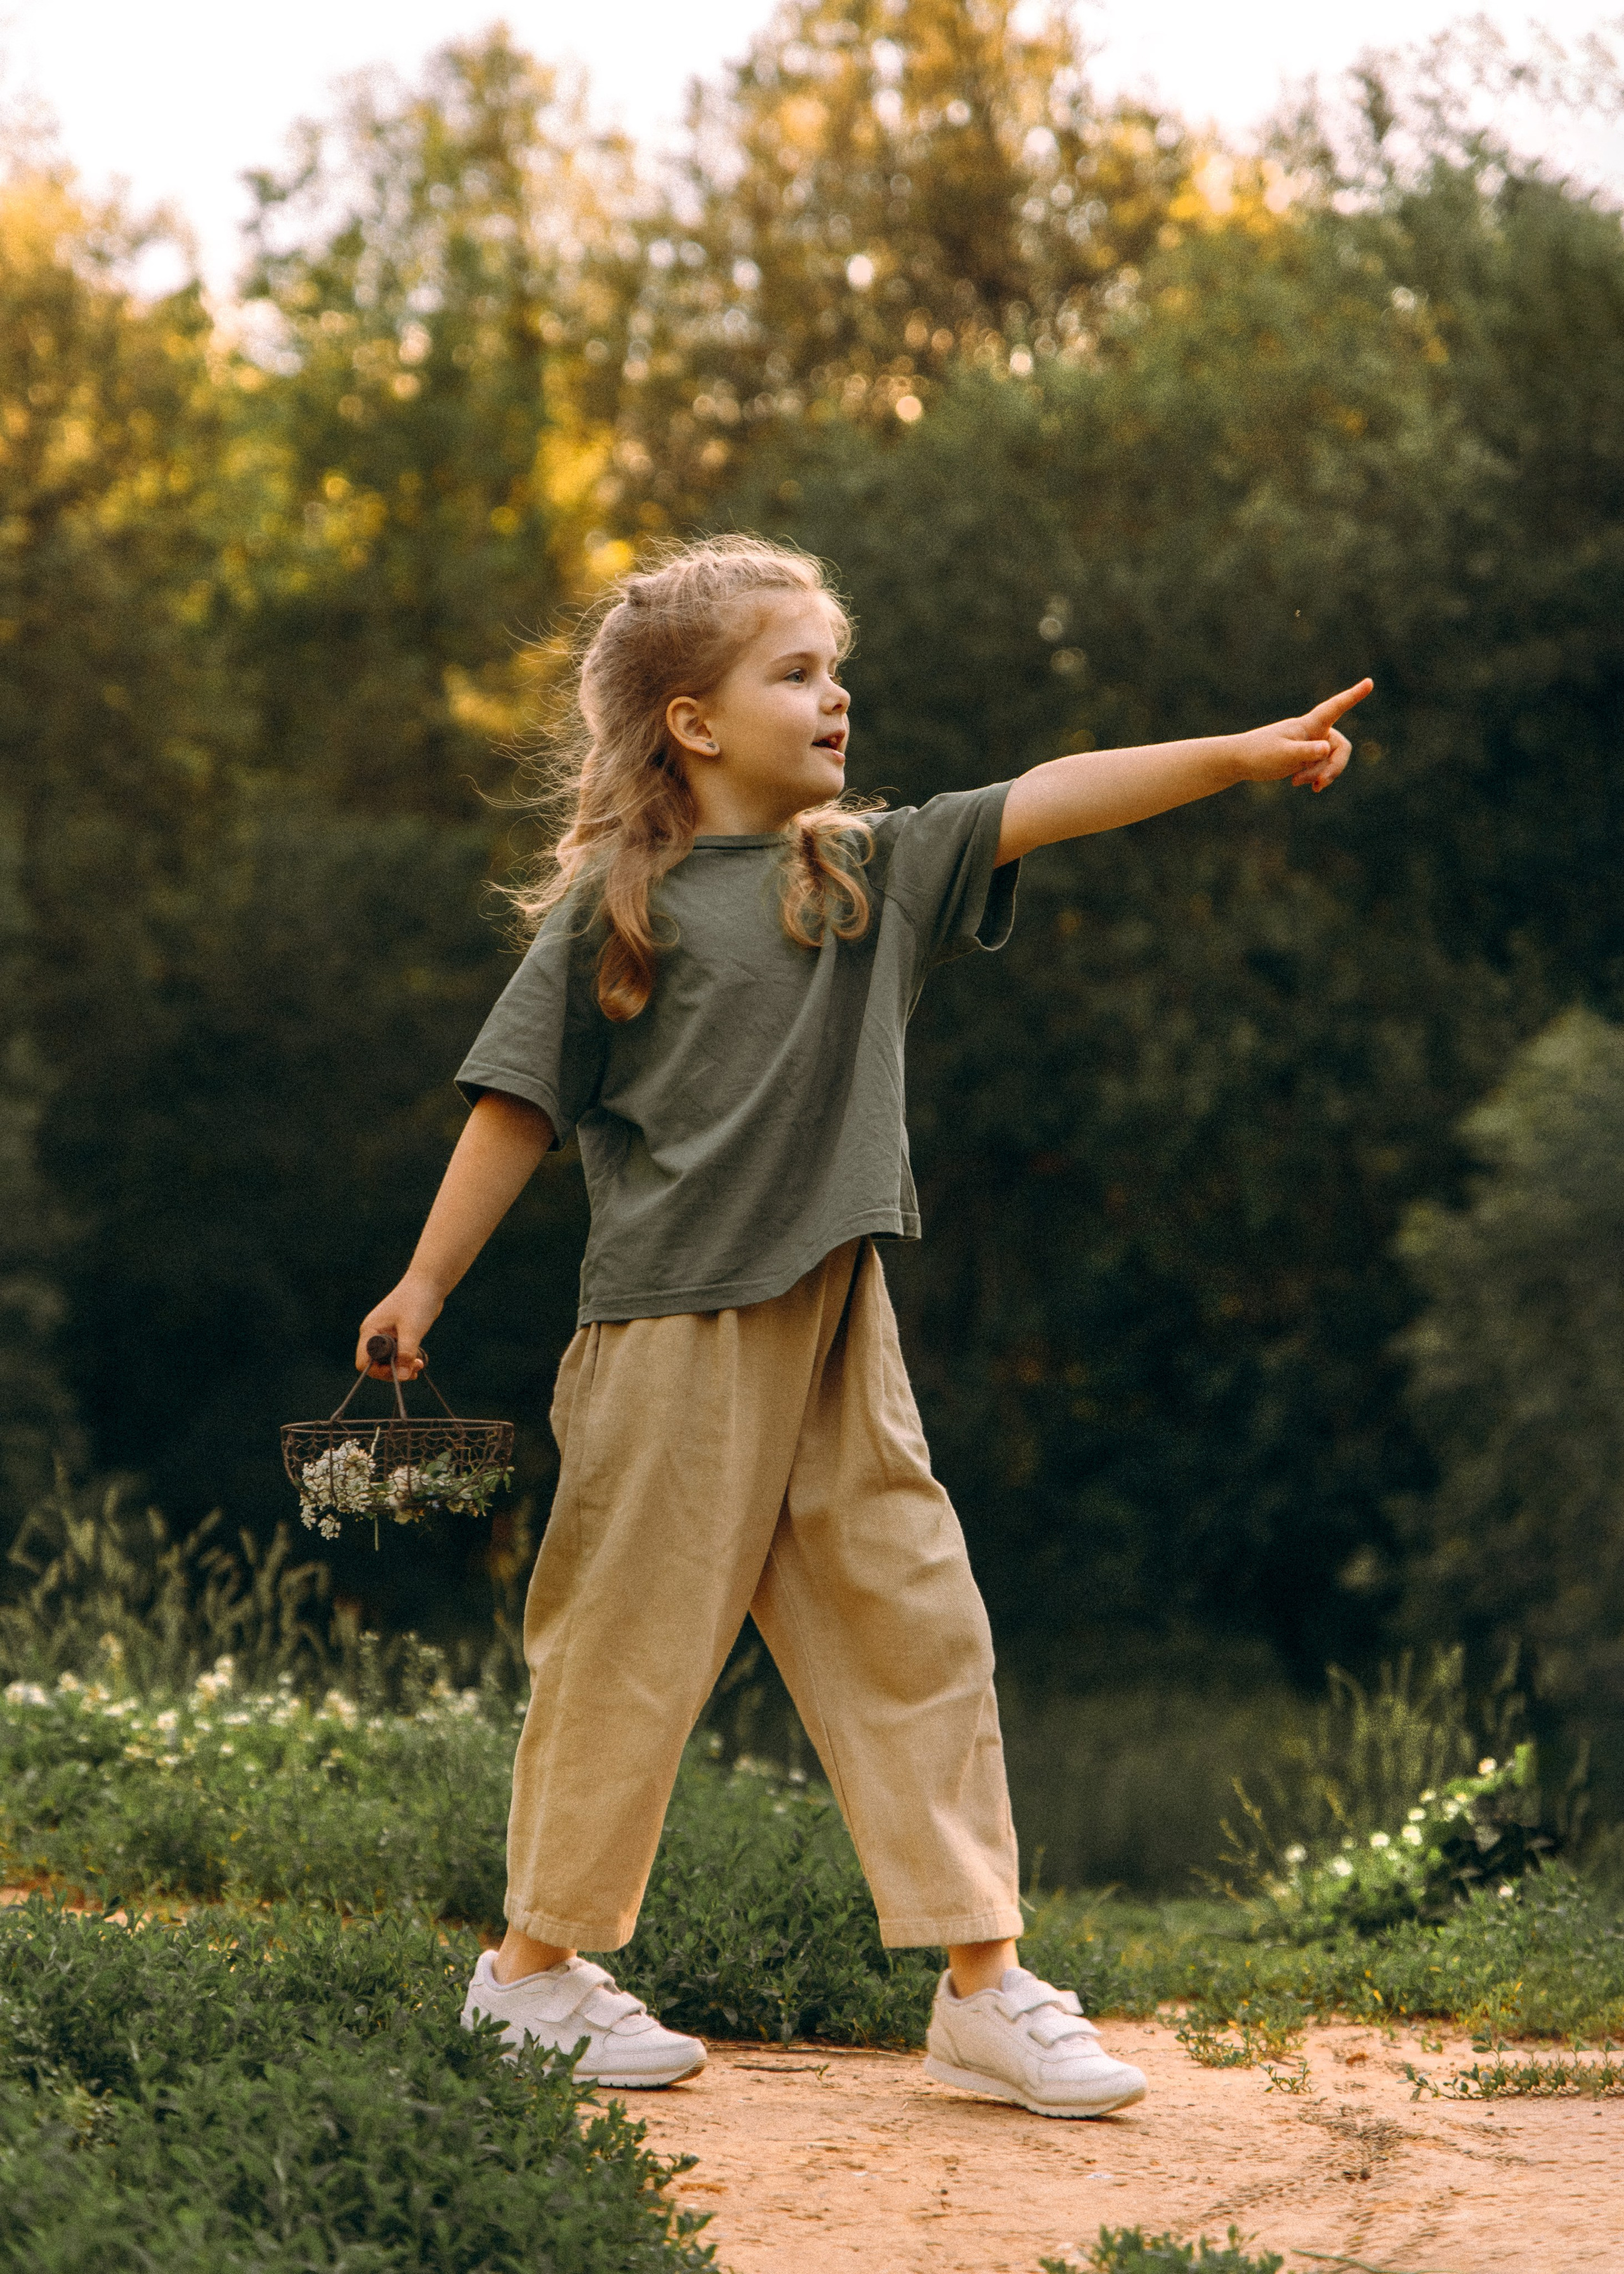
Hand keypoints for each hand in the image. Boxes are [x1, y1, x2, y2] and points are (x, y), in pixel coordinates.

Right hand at [354, 1274, 441, 1379]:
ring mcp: (386, 1334)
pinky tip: (419, 1359)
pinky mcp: (398, 1334)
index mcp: (370, 1330)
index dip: (379, 1371)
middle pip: (376, 1363)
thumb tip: (404, 1377)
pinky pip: (398, 1353)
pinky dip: (407, 1359)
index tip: (399, 1371)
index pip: (364, 1361)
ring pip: (388, 1360)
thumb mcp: (412, 1330)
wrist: (429, 1283)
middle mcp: (375, 1333)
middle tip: (414, 1370)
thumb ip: (406, 1354)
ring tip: (419, 1365)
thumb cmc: (417, 1301)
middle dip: (394, 1370)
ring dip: (402, 1366)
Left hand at [1233, 678, 1372, 793]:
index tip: (1369, 682)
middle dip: (1334, 767)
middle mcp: (1314, 732)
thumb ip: (1305, 752)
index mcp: (1309, 724)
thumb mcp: (1282, 755)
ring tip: (1296, 782)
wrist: (1240, 761)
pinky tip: (1309, 788)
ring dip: (1319, 775)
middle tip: (1320, 784)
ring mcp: (1311, 745)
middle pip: (1340, 747)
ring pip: (1331, 761)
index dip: (1353, 696)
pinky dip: (1317, 778)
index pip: (1335, 707)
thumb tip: (1326, 749)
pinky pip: (1322, 768)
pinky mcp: (1306, 758)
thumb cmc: (1258, 753)